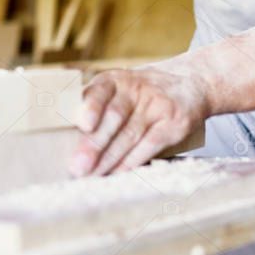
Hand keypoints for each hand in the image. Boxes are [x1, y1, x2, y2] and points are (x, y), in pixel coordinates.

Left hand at [69, 67, 210, 176]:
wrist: (190, 84)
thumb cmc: (141, 94)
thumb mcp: (120, 89)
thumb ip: (95, 106)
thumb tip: (65, 139)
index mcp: (117, 79)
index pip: (101, 90)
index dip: (92, 106)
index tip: (82, 125)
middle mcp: (137, 88)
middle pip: (114, 117)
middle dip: (94, 144)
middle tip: (78, 166)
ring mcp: (157, 105)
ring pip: (130, 135)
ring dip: (109, 159)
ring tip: (92, 175)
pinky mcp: (174, 123)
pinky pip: (150, 145)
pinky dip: (132, 162)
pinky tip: (117, 173)